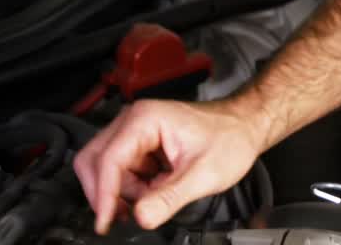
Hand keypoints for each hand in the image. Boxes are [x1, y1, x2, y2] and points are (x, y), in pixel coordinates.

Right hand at [73, 96, 268, 233]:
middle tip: (121, 216)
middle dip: (105, 192)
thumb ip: (170, 198)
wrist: (246, 126)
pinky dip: (132, 187)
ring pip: (106, 168)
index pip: (108, 159)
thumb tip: (141, 217)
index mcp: (145, 119)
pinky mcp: (142, 144)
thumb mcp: (203, 174)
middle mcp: (135, 121)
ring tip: (156, 197)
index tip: (105, 221)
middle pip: (95, 160)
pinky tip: (155, 191)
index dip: (103, 194)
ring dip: (123, 191)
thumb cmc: (231, 137)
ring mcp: (136, 132)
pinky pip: (122, 171)